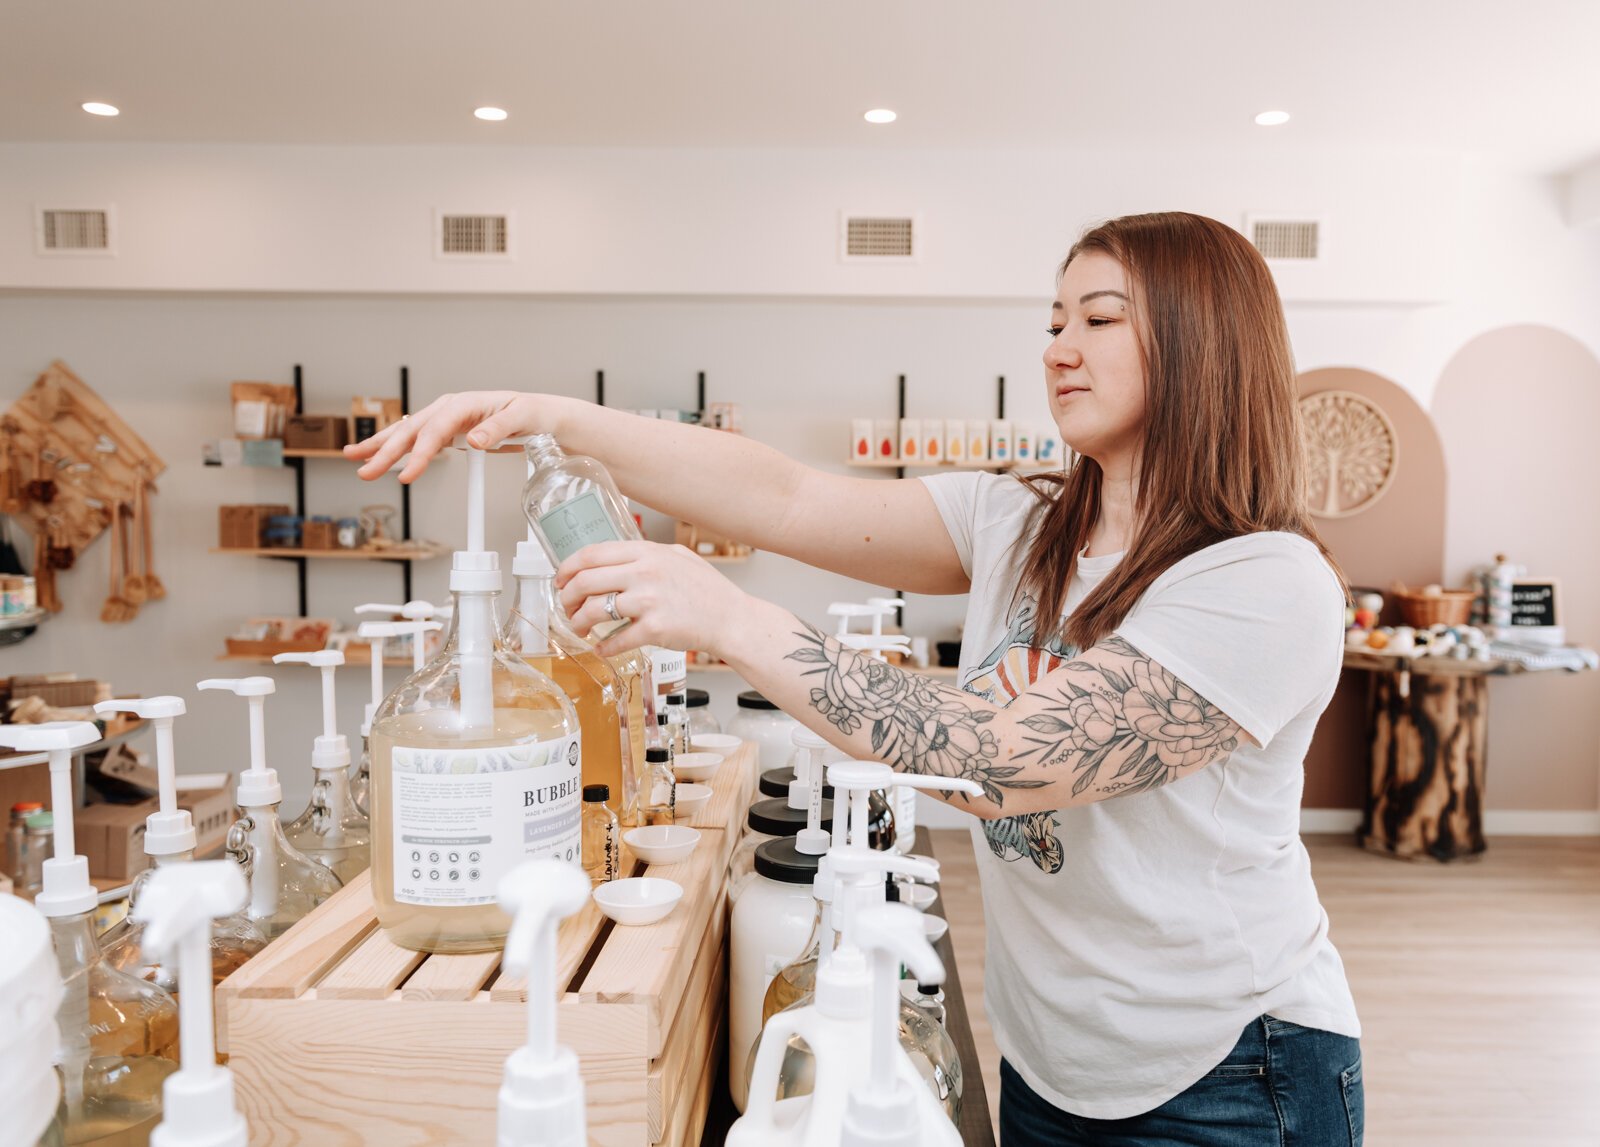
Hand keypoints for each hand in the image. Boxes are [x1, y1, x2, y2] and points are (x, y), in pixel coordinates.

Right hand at [342, 390, 540, 482]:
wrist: (541, 414)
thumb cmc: (533, 412)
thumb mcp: (523, 417)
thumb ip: (498, 428)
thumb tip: (475, 440)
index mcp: (465, 403)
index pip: (435, 430)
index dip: (418, 454)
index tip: (406, 476)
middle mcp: (449, 409)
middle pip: (411, 431)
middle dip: (385, 452)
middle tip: (364, 472)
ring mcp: (446, 419)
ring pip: (406, 433)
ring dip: (380, 446)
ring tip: (352, 456)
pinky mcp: (447, 431)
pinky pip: (416, 440)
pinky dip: (396, 449)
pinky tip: (377, 456)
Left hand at [557, 540, 749, 658]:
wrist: (732, 618)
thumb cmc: (707, 590)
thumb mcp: (677, 556)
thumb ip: (645, 554)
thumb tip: (612, 559)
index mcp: (646, 552)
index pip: (591, 554)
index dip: (568, 568)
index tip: (561, 579)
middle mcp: (644, 573)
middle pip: (585, 582)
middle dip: (568, 597)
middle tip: (568, 606)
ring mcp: (649, 601)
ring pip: (594, 611)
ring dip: (579, 622)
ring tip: (581, 628)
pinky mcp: (654, 629)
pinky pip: (615, 640)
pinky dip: (603, 647)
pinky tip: (602, 648)